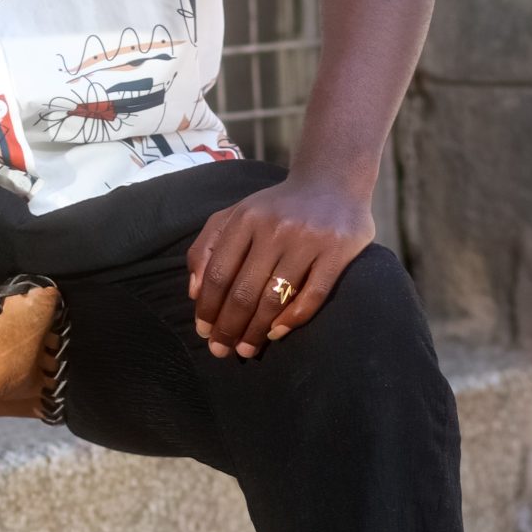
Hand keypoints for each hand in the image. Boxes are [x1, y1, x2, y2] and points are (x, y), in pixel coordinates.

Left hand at [187, 177, 374, 358]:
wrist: (333, 181)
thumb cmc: (276, 207)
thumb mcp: (235, 215)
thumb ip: (207, 247)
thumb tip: (194, 293)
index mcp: (246, 219)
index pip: (218, 273)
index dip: (208, 307)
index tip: (203, 331)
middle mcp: (275, 228)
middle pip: (244, 290)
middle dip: (228, 327)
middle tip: (221, 350)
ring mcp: (308, 240)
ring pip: (275, 297)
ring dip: (256, 331)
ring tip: (246, 350)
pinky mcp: (337, 251)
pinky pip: (313, 294)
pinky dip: (293, 319)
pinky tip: (277, 333)